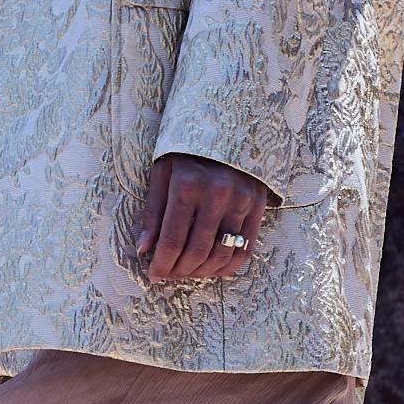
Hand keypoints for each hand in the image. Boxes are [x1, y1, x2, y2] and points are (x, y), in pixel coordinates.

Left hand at [136, 155, 274, 283]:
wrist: (228, 127)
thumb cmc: (188, 151)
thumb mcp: (163, 172)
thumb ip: (154, 212)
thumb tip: (144, 249)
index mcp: (188, 185)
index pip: (172, 240)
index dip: (160, 264)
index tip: (152, 274)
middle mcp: (217, 194)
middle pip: (196, 252)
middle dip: (178, 272)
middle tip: (168, 276)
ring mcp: (242, 201)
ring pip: (221, 255)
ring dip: (201, 272)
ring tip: (187, 272)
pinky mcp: (259, 206)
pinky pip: (245, 249)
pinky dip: (227, 266)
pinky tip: (212, 269)